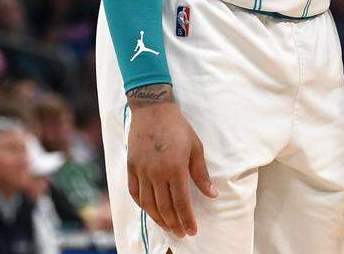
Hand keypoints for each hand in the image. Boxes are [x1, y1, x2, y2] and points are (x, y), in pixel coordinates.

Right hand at [126, 85, 216, 236]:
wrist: (153, 111)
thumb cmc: (178, 128)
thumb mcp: (195, 148)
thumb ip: (201, 174)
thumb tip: (212, 194)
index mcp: (175, 169)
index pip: (181, 202)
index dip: (187, 219)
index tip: (192, 230)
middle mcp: (156, 174)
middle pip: (165, 207)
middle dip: (174, 224)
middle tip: (181, 233)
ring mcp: (141, 172)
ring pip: (149, 204)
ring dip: (159, 219)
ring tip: (168, 227)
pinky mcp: (131, 169)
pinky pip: (135, 194)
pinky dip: (143, 206)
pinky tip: (151, 211)